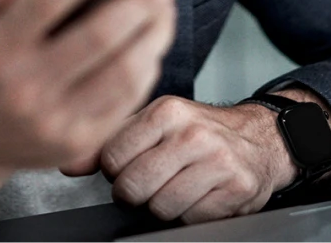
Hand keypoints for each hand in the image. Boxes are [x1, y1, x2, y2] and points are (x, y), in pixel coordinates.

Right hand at [0, 0, 186, 198]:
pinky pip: (126, 101)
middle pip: (98, 37)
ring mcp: (53, 122)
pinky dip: (148, 64)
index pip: (47, 1)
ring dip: (155, 32)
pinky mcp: (78, 144)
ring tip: (167, 2)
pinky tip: (153, 39)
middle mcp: (22, 90)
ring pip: (122, 72)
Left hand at [85, 95, 321, 223]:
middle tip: (153, 182)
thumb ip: (110, 141)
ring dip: (164, 205)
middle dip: (136, 193)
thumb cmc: (200, 133)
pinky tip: (201, 194)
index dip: (116, 170)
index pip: (111, 159)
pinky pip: (191, 218)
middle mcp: (193, 133)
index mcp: (166, 111)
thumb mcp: (155, 125)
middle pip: (133, 188)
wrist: (261, 139)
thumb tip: (68, 162)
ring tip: (179, 186)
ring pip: (160, 208)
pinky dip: (192, 213)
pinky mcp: (237, 188)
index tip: (131, 165)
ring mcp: (218, 161)